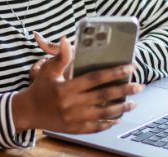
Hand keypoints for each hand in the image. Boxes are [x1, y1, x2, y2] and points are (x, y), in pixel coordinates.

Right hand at [13, 36, 144, 133]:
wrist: (27, 112)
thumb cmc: (40, 88)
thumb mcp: (48, 70)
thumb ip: (61, 57)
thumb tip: (65, 39)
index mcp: (67, 88)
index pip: (95, 78)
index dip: (114, 72)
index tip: (129, 67)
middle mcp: (72, 104)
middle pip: (103, 96)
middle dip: (124, 90)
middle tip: (139, 86)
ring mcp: (74, 118)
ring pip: (103, 113)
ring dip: (121, 108)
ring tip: (134, 102)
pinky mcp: (74, 129)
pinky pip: (95, 127)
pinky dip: (108, 123)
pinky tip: (118, 118)